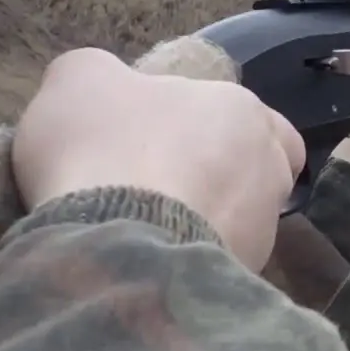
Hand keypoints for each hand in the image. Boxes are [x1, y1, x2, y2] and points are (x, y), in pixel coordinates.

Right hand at [11, 47, 306, 271]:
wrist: (119, 249)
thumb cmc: (103, 149)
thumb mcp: (77, 81)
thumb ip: (96, 72)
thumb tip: (106, 83)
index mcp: (240, 108)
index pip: (236, 115)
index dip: (194, 131)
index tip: (151, 150)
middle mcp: (271, 163)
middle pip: (252, 167)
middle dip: (217, 178)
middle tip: (160, 193)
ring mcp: (266, 226)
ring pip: (243, 221)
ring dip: (207, 224)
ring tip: (152, 236)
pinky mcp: (249, 277)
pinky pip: (224, 266)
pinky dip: (195, 266)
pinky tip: (154, 268)